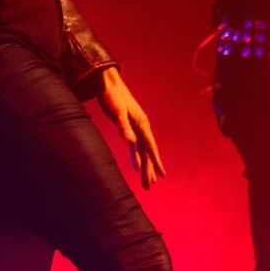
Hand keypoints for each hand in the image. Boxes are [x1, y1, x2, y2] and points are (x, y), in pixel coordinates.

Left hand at [97, 66, 165, 188]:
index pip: (151, 147)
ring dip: (144, 166)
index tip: (162, 176)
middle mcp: (141, 128)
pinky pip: (134, 147)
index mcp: (142, 124)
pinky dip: (136, 157)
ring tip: (147, 182)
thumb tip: (130, 143)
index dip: (156, 162)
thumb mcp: (117, 112)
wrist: (107, 83)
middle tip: (149, 187)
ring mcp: (135, 128)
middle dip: (149, 170)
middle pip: (147, 152)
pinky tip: (136, 166)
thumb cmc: (112, 96)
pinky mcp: (127, 127)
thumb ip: (123, 127)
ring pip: (142, 151)